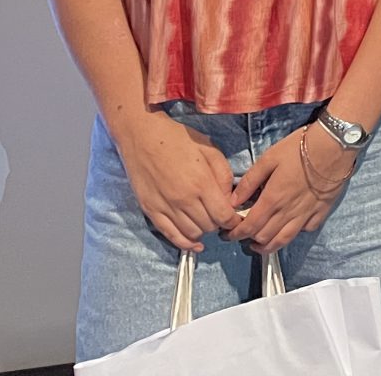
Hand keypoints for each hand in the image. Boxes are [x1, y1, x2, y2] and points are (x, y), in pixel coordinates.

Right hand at [113, 110, 239, 252]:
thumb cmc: (178, 139)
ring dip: (203, 231)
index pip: (224, 216)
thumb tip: (229, 199)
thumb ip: (223, 175)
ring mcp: (165, 208)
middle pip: (209, 227)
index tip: (238, 218)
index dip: (234, 220)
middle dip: (219, 223)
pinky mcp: (151, 211)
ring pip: (191, 234)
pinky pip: (170, 235)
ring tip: (207, 220)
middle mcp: (183, 200)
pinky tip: (194, 244)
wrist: (142, 136)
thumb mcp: (210, 149)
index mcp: (201, 183)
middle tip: (221, 215)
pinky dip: (184, 243)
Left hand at [228, 126, 350, 252]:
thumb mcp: (269, 158)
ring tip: (260, 243)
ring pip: (283, 240)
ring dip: (268, 246)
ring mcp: (306, 214)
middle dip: (248, 240)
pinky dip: (294, 234)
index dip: (235, 234)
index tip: (227, 234)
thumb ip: (250, 181)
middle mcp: (288, 212)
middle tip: (242, 236)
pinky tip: (289, 228)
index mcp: (272, 200)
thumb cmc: (299, 148)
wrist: (334, 145)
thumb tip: (233, 201)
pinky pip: (305, 230)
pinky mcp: (321, 212)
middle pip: (264, 237)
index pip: (249, 227)